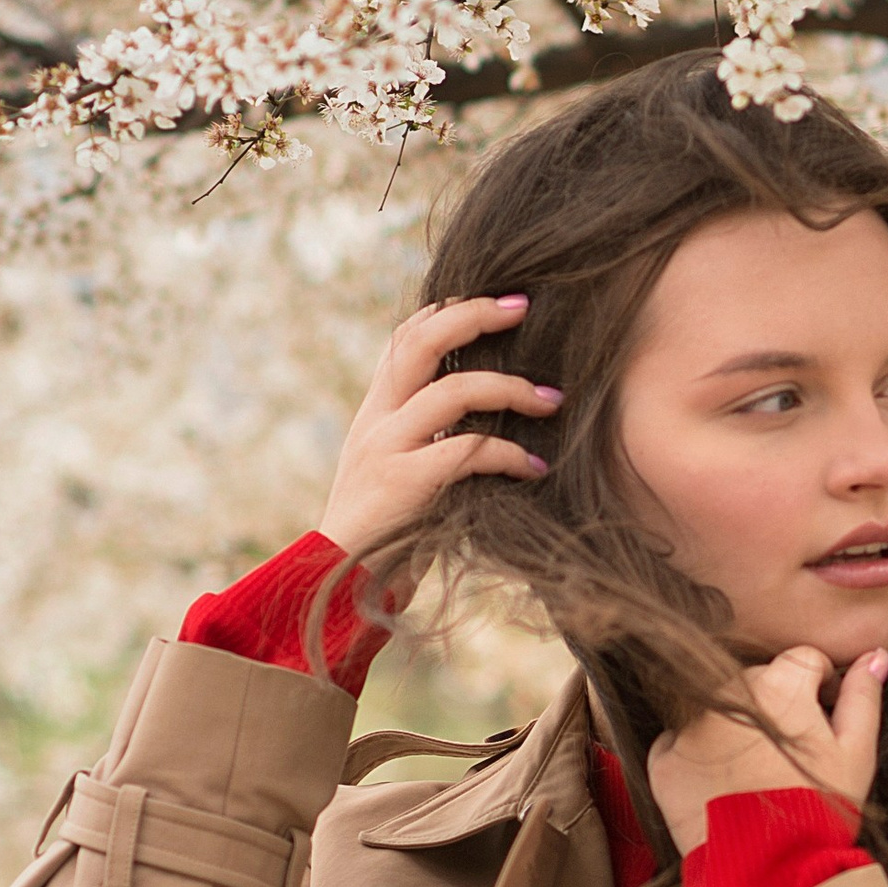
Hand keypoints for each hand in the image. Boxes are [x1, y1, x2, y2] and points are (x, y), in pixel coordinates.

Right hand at [317, 293, 558, 564]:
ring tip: (551, 400)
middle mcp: (377, 420)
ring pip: (454, 391)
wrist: (336, 583)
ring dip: (512, 389)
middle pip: (421, 341)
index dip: (448, 308)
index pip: (406, 338)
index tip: (497, 302)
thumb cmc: (383, 532)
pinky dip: (509, 455)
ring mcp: (387, 448)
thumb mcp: (396, 471)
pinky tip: (534, 467)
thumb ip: (427, 438)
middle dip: (475, 315)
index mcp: (375, 412)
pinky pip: (467, 450)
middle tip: (523, 307)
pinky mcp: (404, 483)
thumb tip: (485, 415)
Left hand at [645, 644, 887, 856]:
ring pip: (720, 708)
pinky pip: (683, 742)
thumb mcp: (857, 754)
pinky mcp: (664, 759)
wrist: (766, 870)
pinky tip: (723, 785)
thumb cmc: (819, 811)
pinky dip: (700, 757)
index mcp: (780, 683)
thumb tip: (875, 657)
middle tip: (789, 757)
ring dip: (737, 727)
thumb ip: (864, 697)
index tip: (821, 721)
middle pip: (759, 682)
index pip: (804, 661)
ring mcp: (690, 725)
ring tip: (757, 774)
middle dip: (776, 708)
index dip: (820, 689)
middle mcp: (728, 692)